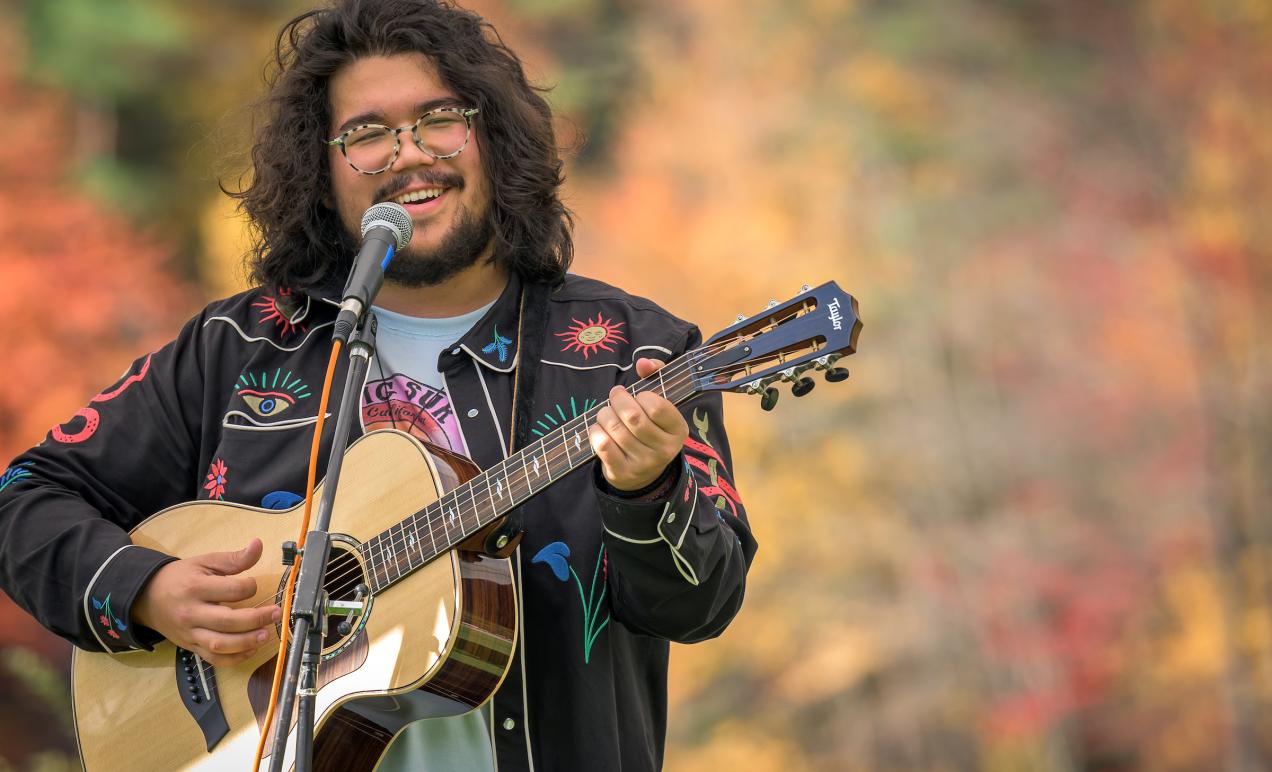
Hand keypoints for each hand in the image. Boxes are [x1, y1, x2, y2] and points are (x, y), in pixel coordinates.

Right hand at [133, 538, 280, 665]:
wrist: (147, 597)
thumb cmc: (180, 578)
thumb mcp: (204, 562)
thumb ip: (233, 558)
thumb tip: (258, 544)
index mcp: (196, 588)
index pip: (231, 591)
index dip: (250, 587)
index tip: (253, 585)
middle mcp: (192, 613)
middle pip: (228, 621)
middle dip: (256, 619)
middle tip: (276, 613)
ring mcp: (190, 633)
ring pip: (220, 644)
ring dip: (247, 642)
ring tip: (266, 635)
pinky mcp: (190, 647)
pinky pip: (213, 659)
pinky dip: (234, 659)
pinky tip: (250, 650)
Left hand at [590, 358, 688, 491]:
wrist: (643, 473)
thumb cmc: (650, 428)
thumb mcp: (660, 404)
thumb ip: (655, 376)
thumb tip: (643, 362)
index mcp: (678, 430)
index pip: (657, 406)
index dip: (641, 396)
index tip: (636, 395)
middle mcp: (664, 450)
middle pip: (632, 417)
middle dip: (617, 400)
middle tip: (614, 396)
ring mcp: (643, 464)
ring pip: (615, 429)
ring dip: (604, 414)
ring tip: (606, 412)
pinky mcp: (623, 473)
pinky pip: (603, 445)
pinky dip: (596, 431)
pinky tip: (599, 429)